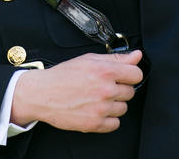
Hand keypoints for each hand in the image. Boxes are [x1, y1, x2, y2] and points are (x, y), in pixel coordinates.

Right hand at [11, 50, 142, 132]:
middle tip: (102, 86)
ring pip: (123, 108)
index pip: (136, 74)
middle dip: (119, 88)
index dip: (130, 74)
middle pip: (130, 92)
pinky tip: (96, 109)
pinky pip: (115, 123)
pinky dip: (108, 118)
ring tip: (97, 98)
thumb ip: (116, 58)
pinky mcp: (95, 124)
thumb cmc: (63, 75)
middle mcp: (105, 90)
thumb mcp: (89, 60)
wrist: (42, 94)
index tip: (123, 76)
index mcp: (105, 71)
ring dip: (114, 104)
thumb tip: (136, 55)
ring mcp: (101, 109)